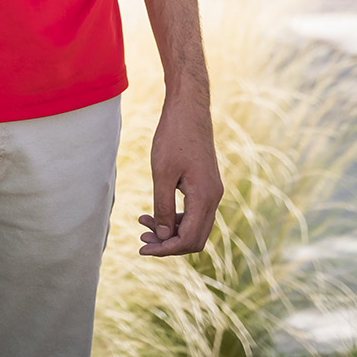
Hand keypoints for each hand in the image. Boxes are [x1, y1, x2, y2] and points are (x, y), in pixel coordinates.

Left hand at [138, 92, 222, 256]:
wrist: (189, 107)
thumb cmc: (174, 136)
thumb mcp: (162, 172)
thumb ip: (163, 206)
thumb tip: (164, 236)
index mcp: (205, 197)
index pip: (188, 239)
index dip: (165, 249)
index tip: (143, 248)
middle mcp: (214, 197)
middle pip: (194, 238)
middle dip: (168, 243)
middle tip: (142, 238)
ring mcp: (212, 190)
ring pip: (194, 225)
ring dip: (171, 230)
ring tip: (143, 225)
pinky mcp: (206, 183)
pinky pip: (194, 211)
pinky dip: (176, 217)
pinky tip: (156, 212)